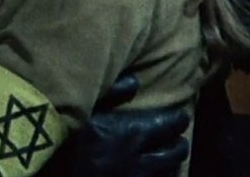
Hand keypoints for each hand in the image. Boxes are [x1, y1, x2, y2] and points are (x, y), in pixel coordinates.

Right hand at [40, 74, 189, 176]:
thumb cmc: (69, 144)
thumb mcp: (84, 112)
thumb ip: (111, 94)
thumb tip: (135, 81)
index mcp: (133, 132)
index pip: (170, 124)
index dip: (178, 119)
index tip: (179, 116)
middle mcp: (142, 158)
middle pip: (176, 152)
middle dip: (180, 144)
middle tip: (177, 138)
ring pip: (170, 171)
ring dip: (172, 163)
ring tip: (168, 158)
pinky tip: (153, 173)